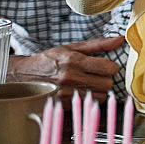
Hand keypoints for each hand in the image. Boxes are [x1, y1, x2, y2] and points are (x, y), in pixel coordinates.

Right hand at [6, 36, 124, 101]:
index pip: (107, 68)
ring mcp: (67, 93)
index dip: (112, 67)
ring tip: (91, 83)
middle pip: (107, 84)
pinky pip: (89, 104)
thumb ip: (98, 44)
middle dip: (107, 79)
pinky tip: (84, 91)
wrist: (24, 76)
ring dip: (100, 90)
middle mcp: (71, 77)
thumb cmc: (51, 60)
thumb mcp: (72, 47)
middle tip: (100, 75)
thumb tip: (120, 39)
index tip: (109, 66)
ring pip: (100, 96)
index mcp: (74, 61)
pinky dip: (91, 98)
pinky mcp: (65, 104)